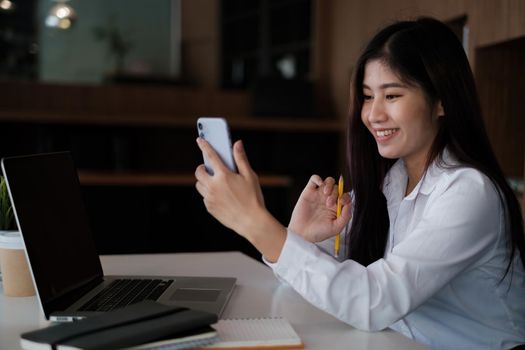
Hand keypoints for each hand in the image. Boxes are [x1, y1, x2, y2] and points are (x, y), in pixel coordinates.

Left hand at [195, 138, 285, 261]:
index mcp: (223, 176)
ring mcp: (210, 198)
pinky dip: (209, 194)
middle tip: (210, 169)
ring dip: (204, 181)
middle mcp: (213, 186)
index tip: (200, 140)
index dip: (205, 146)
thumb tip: (237, 144)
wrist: (251, 221)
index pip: (211, 156)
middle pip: (199, 172)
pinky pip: (205, 197)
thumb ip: (241, 159)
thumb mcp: (250, 176)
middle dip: (203, 168)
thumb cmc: (253, 198)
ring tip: (216, 183)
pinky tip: (221, 196)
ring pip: (199, 185)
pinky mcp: (209, 208)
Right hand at [288, 175, 351, 241]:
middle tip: (328, 204)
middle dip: (335, 194)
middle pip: (337, 188)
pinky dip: (317, 178)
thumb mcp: (336, 228)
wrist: (301, 234)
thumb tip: (350, 203)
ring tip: (325, 193)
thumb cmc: (319, 232)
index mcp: (337, 207)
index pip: (345, 197)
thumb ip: (345, 217)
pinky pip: (314, 179)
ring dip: (329, 185)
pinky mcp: (308, 191)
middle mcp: (329, 199)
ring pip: (329, 181)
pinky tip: (319, 184)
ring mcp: (319, 195)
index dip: (345, 197)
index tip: (341, 202)